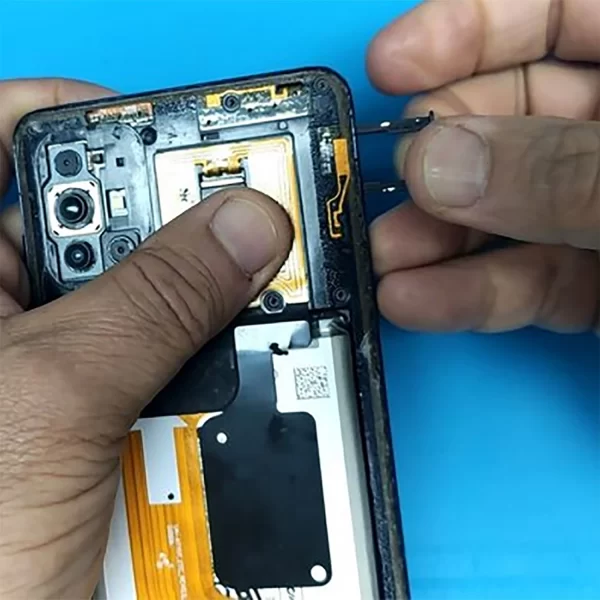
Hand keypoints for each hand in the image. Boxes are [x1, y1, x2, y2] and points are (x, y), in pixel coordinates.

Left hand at [0, 79, 291, 597]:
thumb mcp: (51, 402)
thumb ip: (155, 303)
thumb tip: (245, 230)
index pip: (5, 135)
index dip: (86, 112)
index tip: (169, 130)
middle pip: (89, 212)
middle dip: (165, 219)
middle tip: (233, 225)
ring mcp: (40, 357)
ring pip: (136, 287)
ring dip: (189, 300)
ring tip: (231, 310)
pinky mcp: (82, 402)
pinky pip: (154, 349)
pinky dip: (194, 353)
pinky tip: (214, 368)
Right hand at [368, 0, 599, 333]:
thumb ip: (561, 171)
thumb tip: (444, 163)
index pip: (557, 10)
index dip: (467, 28)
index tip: (393, 62)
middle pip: (511, 117)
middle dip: (439, 152)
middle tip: (398, 177)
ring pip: (507, 211)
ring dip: (436, 238)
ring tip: (384, 256)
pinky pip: (529, 280)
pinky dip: (472, 295)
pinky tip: (419, 299)